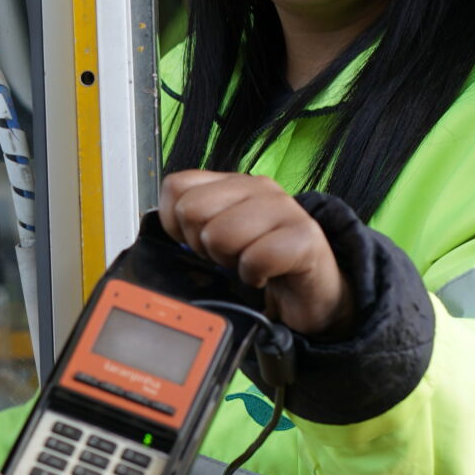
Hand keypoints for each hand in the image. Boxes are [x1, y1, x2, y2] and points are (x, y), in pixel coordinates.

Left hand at [158, 170, 352, 336]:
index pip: (176, 187)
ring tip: (247, 264)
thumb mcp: (219, 238)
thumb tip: (160, 232)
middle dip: (203, 245)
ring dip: (230, 261)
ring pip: (220, 233)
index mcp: (231, 183)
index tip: (199, 242)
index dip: (177, 225)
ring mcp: (284, 208)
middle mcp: (257, 187)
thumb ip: (190, 225)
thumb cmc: (263, 263)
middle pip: (192, 210)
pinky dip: (254, 276)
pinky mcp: (305, 236)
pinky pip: (257, 257)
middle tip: (228, 256)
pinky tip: (264, 275)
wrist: (314, 290)